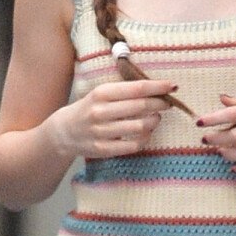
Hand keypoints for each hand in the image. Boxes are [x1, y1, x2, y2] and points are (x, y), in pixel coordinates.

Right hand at [48, 78, 177, 159]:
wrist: (63, 132)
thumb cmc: (89, 109)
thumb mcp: (100, 94)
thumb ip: (124, 92)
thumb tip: (156, 88)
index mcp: (101, 93)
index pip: (136, 88)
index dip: (157, 87)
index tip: (172, 86)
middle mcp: (100, 111)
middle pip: (141, 106)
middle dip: (160, 104)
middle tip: (167, 103)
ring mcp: (101, 132)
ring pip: (140, 126)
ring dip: (154, 121)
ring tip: (156, 118)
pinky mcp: (103, 149)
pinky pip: (134, 145)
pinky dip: (145, 138)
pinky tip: (146, 133)